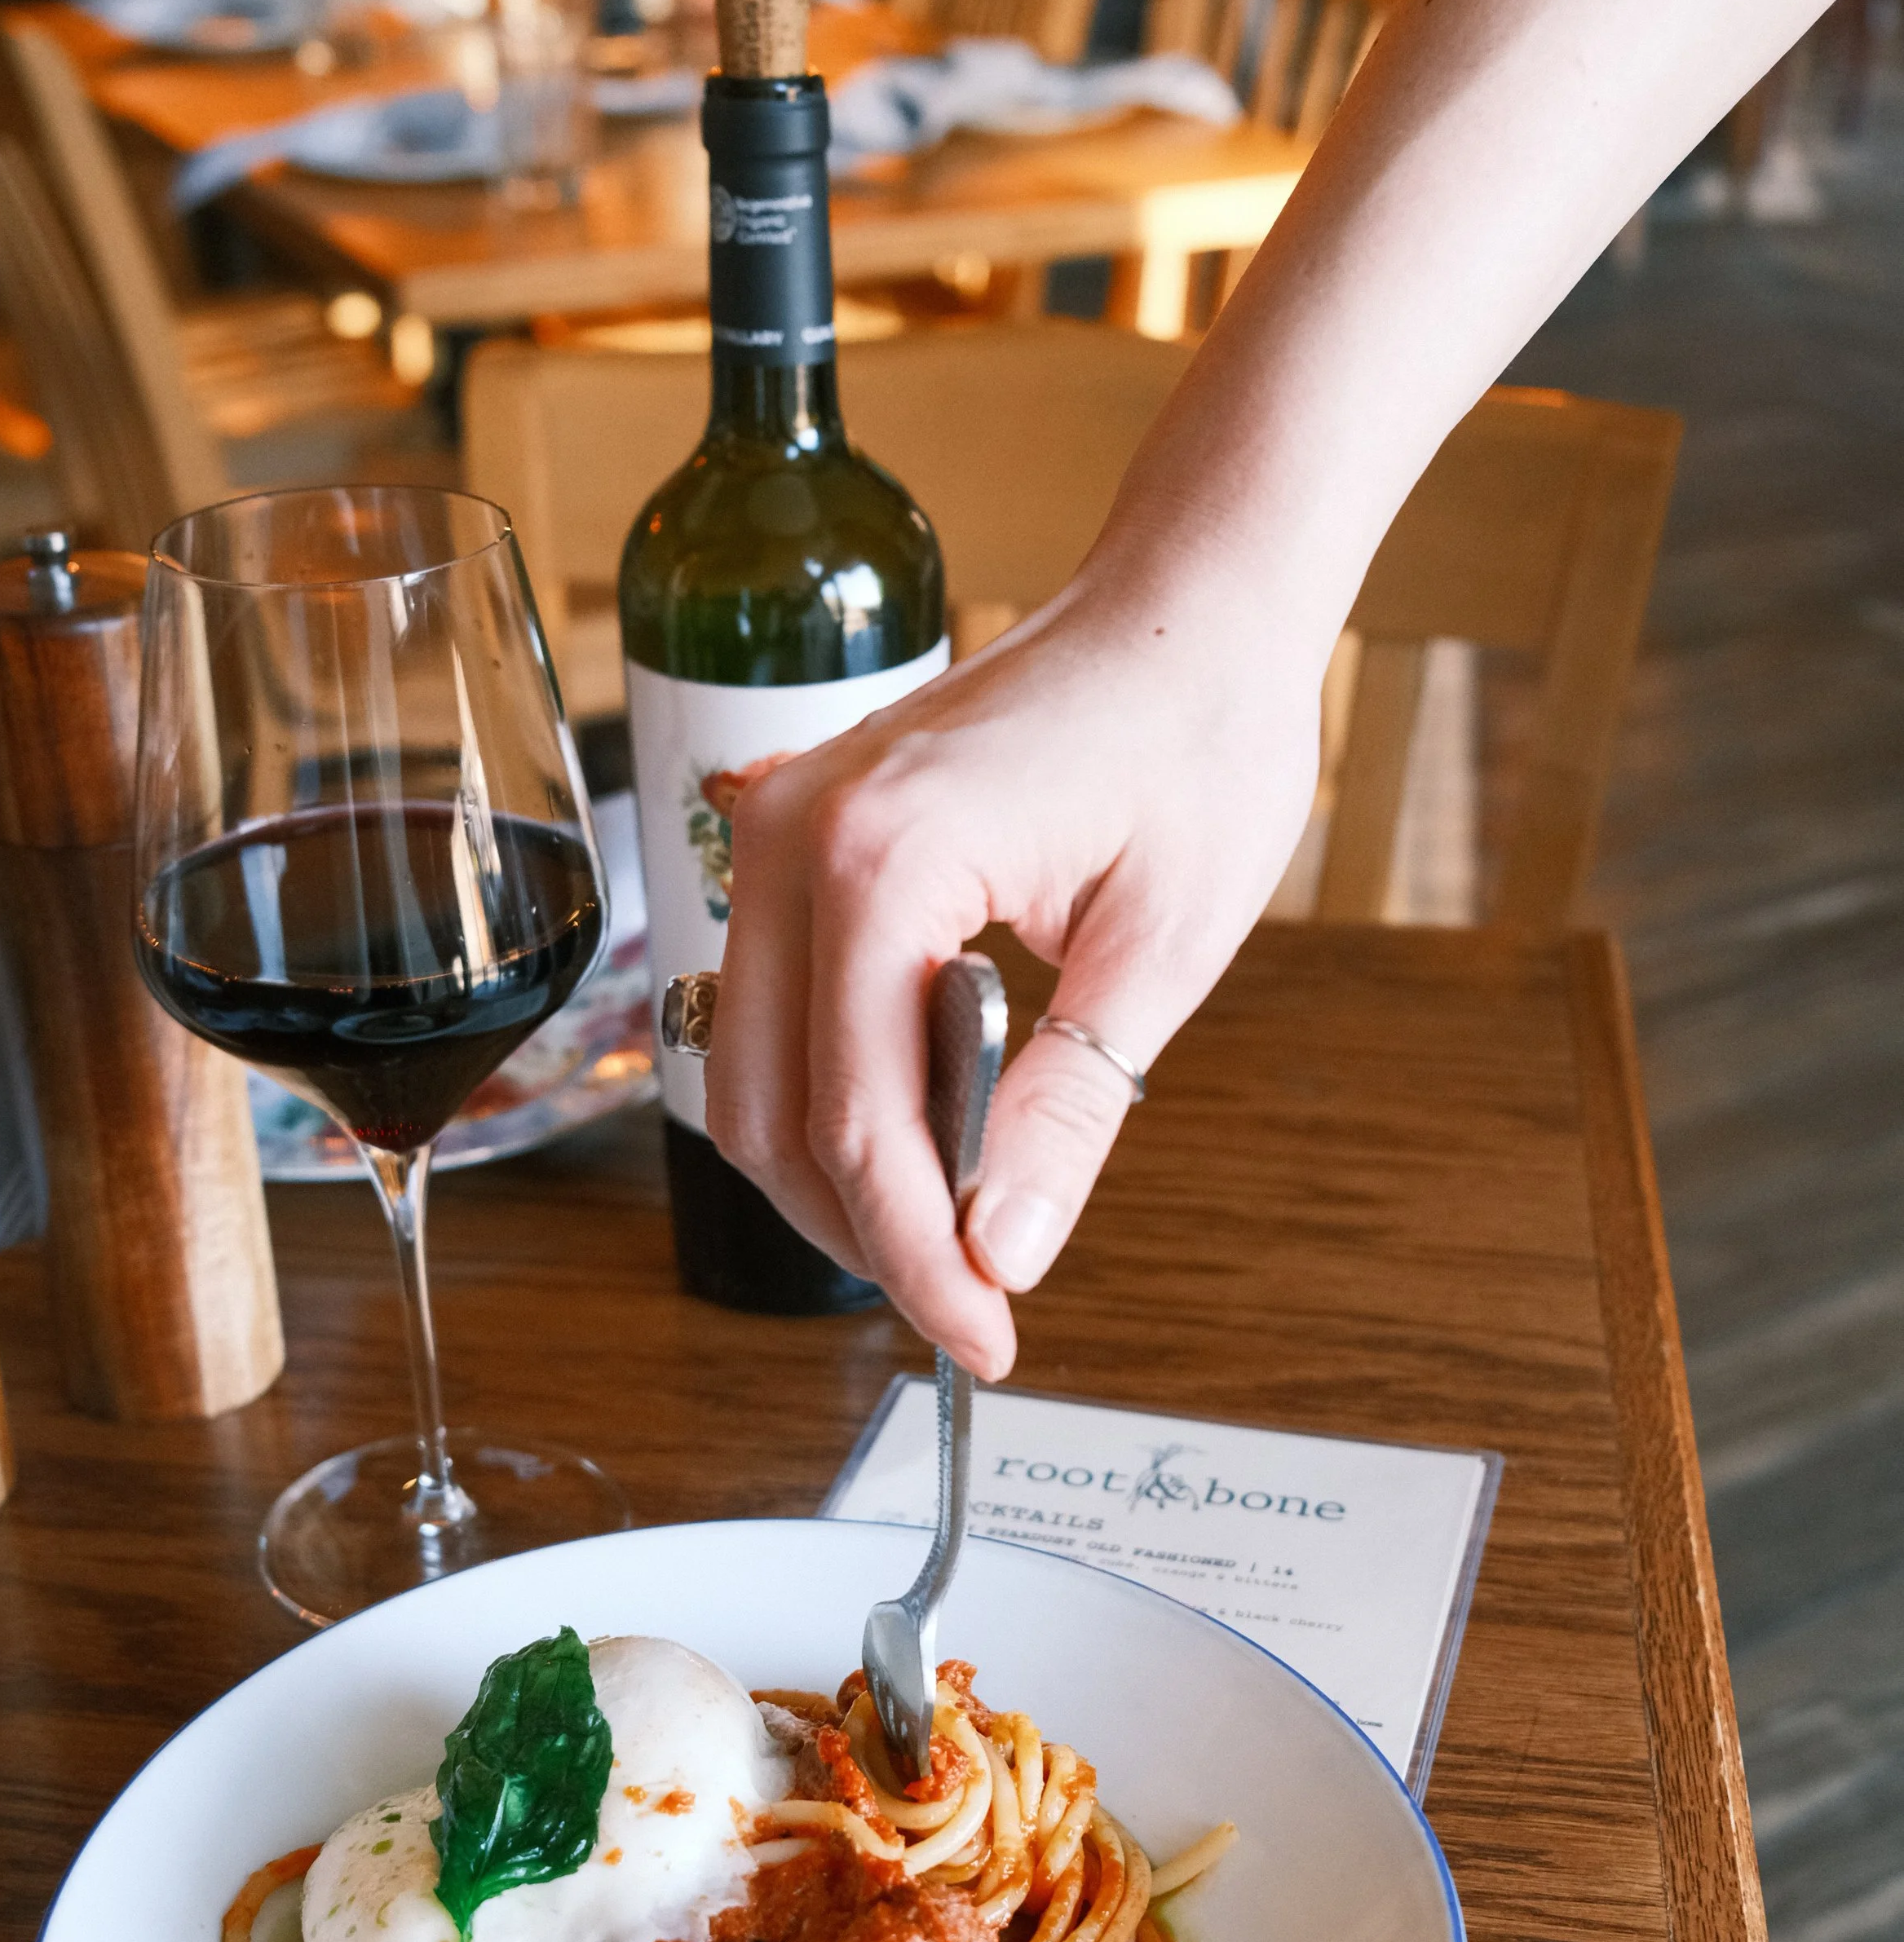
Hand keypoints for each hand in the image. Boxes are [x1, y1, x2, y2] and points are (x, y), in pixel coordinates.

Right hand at [703, 562, 1322, 1378]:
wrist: (1185, 603)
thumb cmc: (1197, 737)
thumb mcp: (1162, 947)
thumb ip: (1066, 1108)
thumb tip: (1002, 1252)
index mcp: (881, 862)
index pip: (860, 1125)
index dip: (921, 1260)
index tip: (988, 1338)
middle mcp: (793, 842)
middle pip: (767, 1117)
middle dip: (863, 1234)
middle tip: (973, 1302)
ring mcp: (775, 833)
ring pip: (744, 1078)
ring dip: (833, 1176)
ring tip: (951, 1228)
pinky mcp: (794, 841)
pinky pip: (766, 1012)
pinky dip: (827, 1096)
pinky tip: (922, 1132)